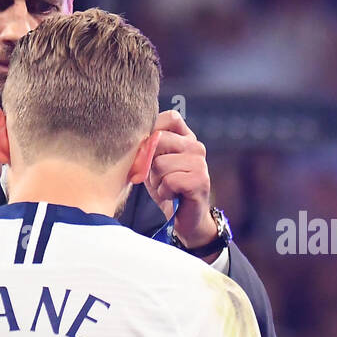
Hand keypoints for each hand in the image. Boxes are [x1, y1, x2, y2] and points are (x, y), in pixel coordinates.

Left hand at [145, 110, 217, 248]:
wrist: (184, 218)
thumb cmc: (167, 188)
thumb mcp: (153, 163)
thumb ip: (147, 146)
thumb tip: (136, 138)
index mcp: (186, 138)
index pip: (170, 118)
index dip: (153, 132)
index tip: (150, 153)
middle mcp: (196, 146)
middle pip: (159, 140)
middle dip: (151, 163)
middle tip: (159, 177)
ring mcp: (200, 163)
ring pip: (160, 164)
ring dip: (157, 181)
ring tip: (167, 187)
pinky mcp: (200, 180)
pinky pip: (170, 181)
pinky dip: (164, 192)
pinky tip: (172, 195)